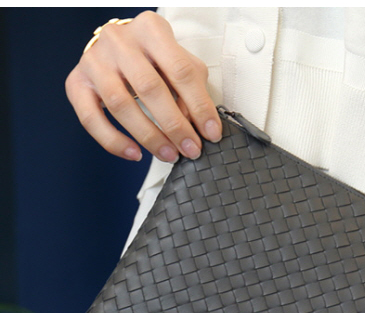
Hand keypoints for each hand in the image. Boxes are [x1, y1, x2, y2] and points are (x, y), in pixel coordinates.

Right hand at [65, 11, 221, 162]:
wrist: (119, 46)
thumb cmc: (156, 59)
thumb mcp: (180, 64)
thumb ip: (192, 90)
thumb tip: (197, 126)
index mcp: (151, 29)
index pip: (181, 71)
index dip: (199, 106)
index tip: (212, 134)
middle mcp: (118, 40)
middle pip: (149, 88)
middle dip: (174, 126)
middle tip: (191, 150)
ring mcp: (94, 60)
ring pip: (120, 104)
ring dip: (149, 136)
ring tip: (169, 155)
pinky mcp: (76, 81)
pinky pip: (90, 118)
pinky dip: (113, 141)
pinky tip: (135, 154)